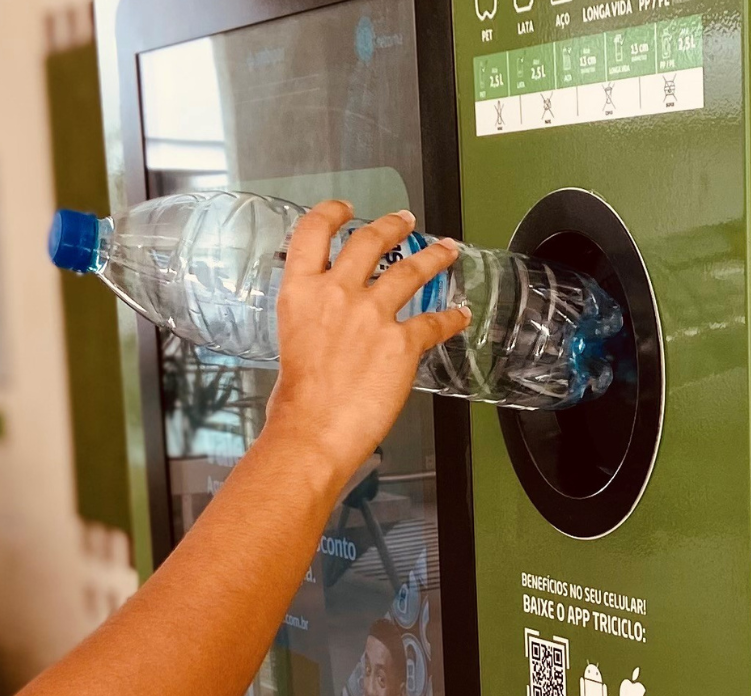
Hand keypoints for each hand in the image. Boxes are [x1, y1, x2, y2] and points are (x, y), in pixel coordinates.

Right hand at [263, 202, 470, 468]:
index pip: (313, 233)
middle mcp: (338, 293)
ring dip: (434, 255)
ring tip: (447, 249)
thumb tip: (326, 323)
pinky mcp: (403, 343)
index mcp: (301, 292)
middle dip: (392, 225)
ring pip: (411, 270)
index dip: (331, 213)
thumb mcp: (289, 341)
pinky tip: (461, 314)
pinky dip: (452, 317)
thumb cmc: (296, 401)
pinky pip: (435, 322)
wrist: (312, 431)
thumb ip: (312, 320)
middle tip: (405, 220)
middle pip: (369, 241)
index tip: (343, 208)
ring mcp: (373, 315)